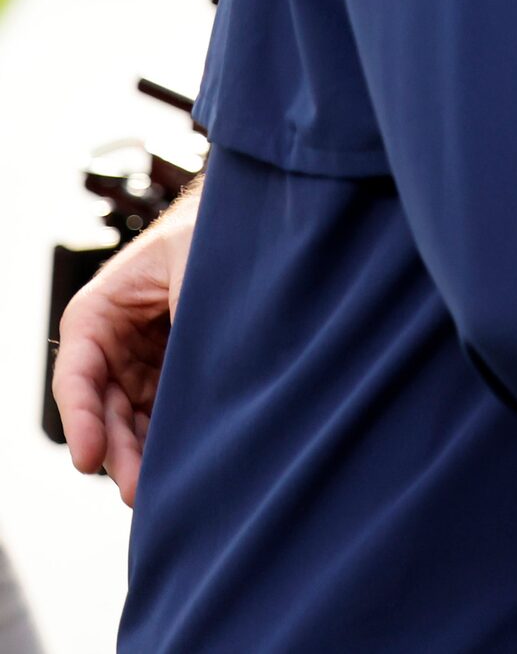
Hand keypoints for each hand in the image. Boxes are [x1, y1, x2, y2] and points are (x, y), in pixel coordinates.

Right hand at [53, 187, 198, 504]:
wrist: (250, 214)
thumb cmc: (213, 233)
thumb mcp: (196, 272)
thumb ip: (189, 322)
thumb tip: (208, 377)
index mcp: (99, 312)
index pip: (78, 376)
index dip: (83, 420)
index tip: (89, 459)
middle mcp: (112, 343)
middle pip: (104, 409)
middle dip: (119, 452)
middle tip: (138, 491)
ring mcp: (141, 361)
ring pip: (131, 420)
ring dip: (143, 455)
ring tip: (161, 492)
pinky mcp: (172, 371)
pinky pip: (162, 413)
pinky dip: (169, 439)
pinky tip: (183, 467)